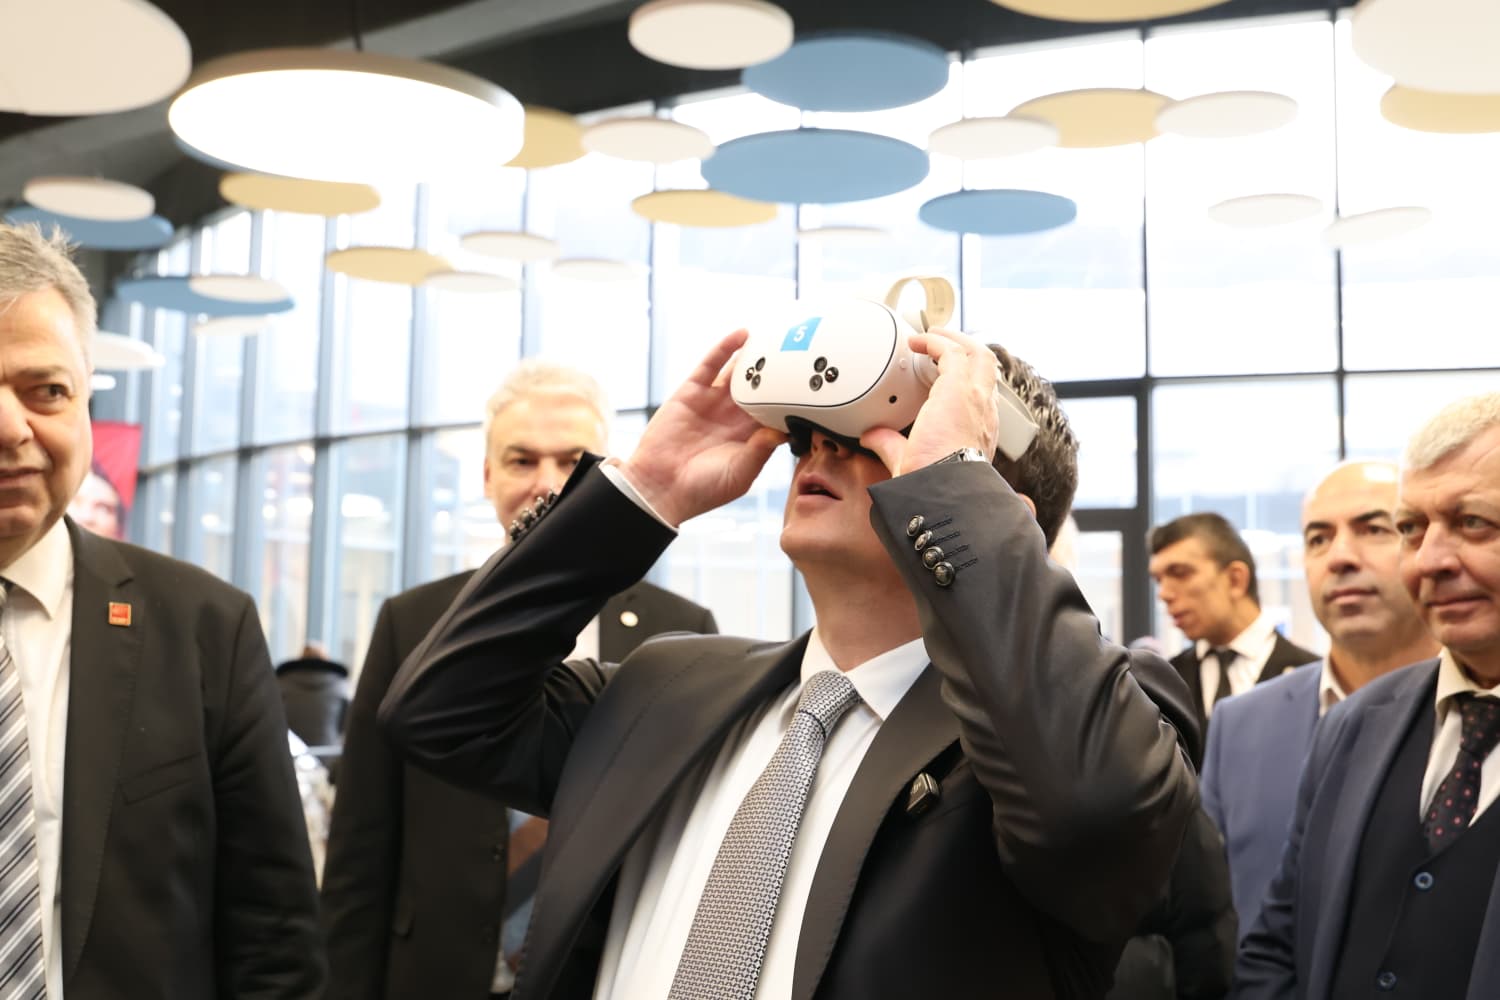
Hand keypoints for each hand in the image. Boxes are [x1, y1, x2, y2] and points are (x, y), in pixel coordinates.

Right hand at [619, 329, 787, 525]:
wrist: (661, 489)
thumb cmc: (703, 490)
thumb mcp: (741, 473)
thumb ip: (761, 449)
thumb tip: (783, 429)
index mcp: (749, 437)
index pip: (775, 411)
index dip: (791, 398)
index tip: (810, 384)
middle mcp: (733, 417)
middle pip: (760, 387)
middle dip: (777, 371)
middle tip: (799, 352)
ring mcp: (712, 402)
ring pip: (738, 372)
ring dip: (754, 355)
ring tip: (775, 336)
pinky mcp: (692, 392)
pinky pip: (711, 365)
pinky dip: (726, 348)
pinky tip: (743, 334)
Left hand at [859, 328, 999, 476]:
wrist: (942, 486)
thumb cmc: (932, 480)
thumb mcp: (909, 459)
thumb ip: (891, 445)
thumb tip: (871, 438)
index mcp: (978, 431)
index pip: (982, 398)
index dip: (968, 382)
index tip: (949, 374)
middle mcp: (983, 412)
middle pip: (987, 369)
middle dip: (967, 350)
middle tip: (944, 344)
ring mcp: (975, 397)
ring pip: (976, 354)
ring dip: (954, 340)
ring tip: (933, 335)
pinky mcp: (959, 385)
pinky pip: (952, 351)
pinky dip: (936, 342)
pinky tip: (920, 341)